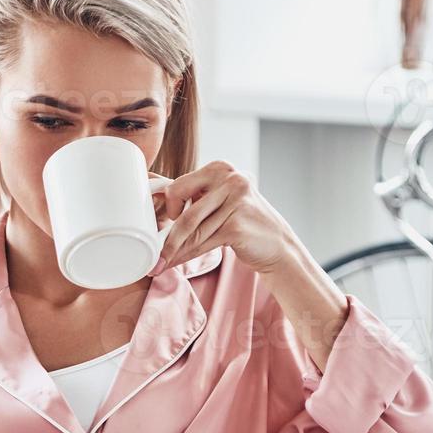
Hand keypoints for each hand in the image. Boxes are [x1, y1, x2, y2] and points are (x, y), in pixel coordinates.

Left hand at [150, 160, 297, 274]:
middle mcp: (229, 180)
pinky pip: (202, 244)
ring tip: (160, 262)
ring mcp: (236, 202)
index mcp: (220, 169)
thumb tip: (158, 210)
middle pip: (185, 211)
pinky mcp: (237, 225)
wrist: (278, 244)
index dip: (169, 207)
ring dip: (173, 251)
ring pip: (192, 231)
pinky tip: (175, 264)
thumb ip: (196, 198)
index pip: (179, 186)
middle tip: (155, 253)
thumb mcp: (221, 200)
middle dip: (167, 236)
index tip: (167, 222)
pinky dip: (185, 256)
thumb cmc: (242, 222)